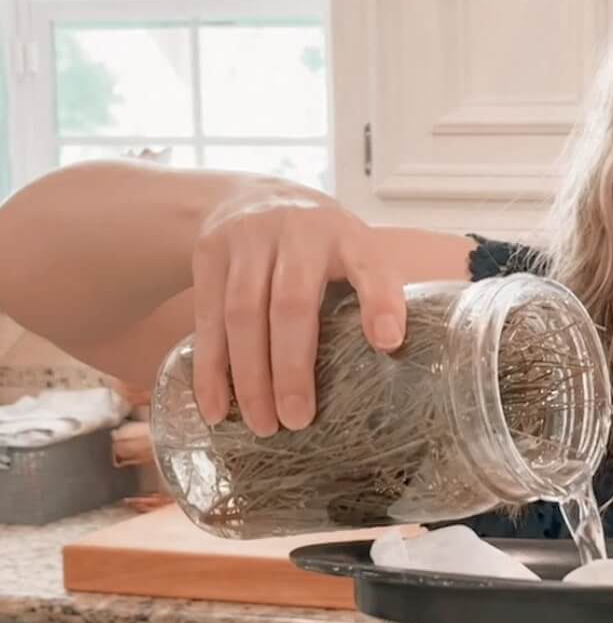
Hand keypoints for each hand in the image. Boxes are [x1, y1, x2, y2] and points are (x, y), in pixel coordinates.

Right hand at [192, 186, 410, 434]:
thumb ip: (372, 297)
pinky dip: (210, 369)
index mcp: (346, 236)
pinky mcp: (210, 254)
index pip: (369, 268)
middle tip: (297, 420)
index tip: (389, 343)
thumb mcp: (353, 253)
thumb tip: (394, 367)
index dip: (381, 303)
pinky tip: (217, 407)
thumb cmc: (319, 247)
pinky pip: (207, 319)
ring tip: (262, 425)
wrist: (254, 197)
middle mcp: (297, 231)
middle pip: (291, 303)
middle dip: (292, 367)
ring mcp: (248, 239)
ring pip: (242, 313)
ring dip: (249, 377)